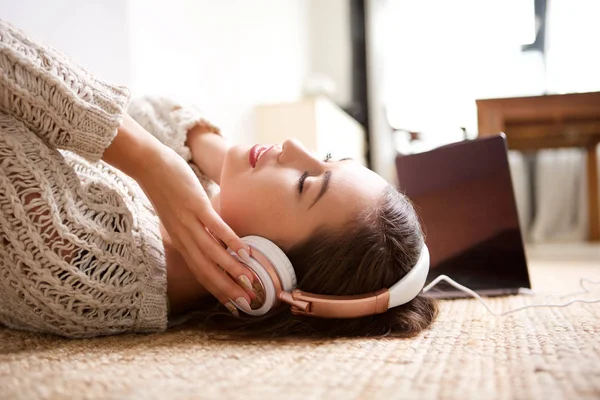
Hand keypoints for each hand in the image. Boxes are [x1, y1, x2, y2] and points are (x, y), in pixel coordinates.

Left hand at [104, 115, 254, 312]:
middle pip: (207, 270)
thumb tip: (211, 235)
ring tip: (249, 282)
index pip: (200, 272)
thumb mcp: (176, 214)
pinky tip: (243, 251)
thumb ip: (192, 228)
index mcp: (180, 240)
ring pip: (212, 253)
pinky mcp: (195, 206)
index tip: (233, 304)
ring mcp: (189, 222)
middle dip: (228, 288)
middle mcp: (184, 237)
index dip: (217, 289)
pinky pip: (215, 227)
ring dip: (231, 269)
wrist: (147, 164)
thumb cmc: (165, 186)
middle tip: (247, 303)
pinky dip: (230, 240)